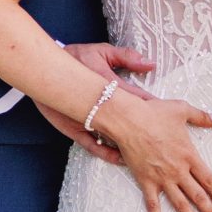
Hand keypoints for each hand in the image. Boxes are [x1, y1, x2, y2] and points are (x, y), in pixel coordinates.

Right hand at [41, 42, 155, 165]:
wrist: (43, 68)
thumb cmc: (75, 57)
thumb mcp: (101, 52)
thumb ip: (126, 57)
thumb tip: (151, 64)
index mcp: (108, 87)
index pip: (137, 99)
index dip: (154, 109)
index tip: (168, 116)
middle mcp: (98, 107)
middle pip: (128, 122)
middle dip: (145, 129)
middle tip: (163, 140)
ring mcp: (86, 121)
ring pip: (113, 137)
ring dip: (129, 144)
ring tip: (147, 153)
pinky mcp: (74, 130)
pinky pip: (93, 147)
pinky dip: (108, 154)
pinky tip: (121, 159)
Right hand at [96, 93, 211, 211]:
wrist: (128, 120)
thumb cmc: (154, 113)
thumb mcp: (182, 110)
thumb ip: (202, 117)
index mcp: (189, 155)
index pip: (209, 179)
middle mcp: (178, 170)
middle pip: (198, 196)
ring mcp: (162, 178)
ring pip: (180, 204)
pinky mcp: (146, 182)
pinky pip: (152, 205)